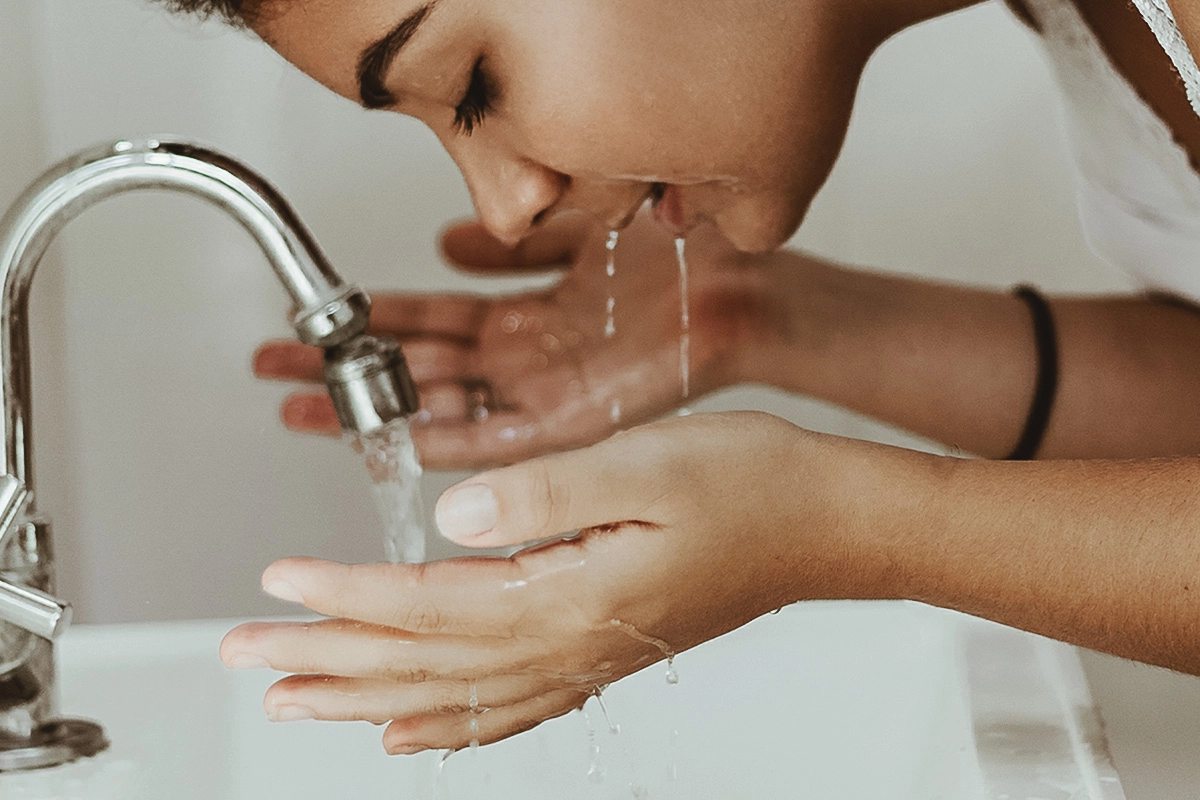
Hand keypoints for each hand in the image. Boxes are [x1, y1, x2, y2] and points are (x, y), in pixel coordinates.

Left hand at [220, 412, 922, 751]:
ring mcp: (588, 657)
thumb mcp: (647, 464)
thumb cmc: (752, 484)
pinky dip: (450, 729)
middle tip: (246, 654)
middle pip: (422, 664)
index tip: (278, 580)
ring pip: (452, 696)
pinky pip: (510, 710)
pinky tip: (413, 736)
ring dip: (367, 699)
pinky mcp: (605, 652)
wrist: (827, 523)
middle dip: (326, 658)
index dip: (345, 594)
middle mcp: (570, 642)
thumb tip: (451, 522)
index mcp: (570, 593)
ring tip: (299, 701)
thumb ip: (543, 495)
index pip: (427, 605)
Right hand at [253, 210, 774, 468]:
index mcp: (521, 317)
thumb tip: (445, 238)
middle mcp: (520, 361)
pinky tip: (393, 442)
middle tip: (275, 370)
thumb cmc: (670, 261)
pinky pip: (493, 441)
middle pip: (413, 370)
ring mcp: (538, 396)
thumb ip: (507, 245)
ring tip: (302, 408)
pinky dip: (444, 442)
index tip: (311, 322)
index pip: (425, 322)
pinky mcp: (567, 425)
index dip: (365, 322)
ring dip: (372, 411)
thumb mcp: (569, 236)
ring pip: (437, 408)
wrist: (737, 292)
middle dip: (343, 371)